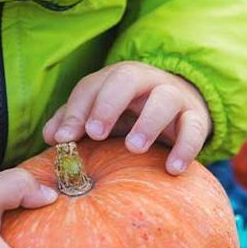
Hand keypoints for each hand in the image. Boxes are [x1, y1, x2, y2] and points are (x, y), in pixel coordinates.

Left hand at [43, 61, 211, 174]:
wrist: (178, 108)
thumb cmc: (129, 115)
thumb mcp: (101, 115)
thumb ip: (74, 122)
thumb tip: (51, 138)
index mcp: (116, 79)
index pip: (92, 86)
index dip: (75, 111)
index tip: (62, 139)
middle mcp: (144, 82)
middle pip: (127, 78)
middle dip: (108, 105)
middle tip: (95, 133)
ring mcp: (173, 97)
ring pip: (164, 99)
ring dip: (148, 122)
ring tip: (134, 148)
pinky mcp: (195, 117)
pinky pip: (194, 128)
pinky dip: (186, 147)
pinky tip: (172, 169)